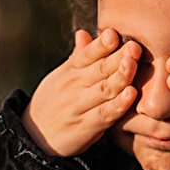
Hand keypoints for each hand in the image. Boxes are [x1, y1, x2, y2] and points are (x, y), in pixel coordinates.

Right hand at [23, 29, 140, 157]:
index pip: (86, 54)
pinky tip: (131, 94)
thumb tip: (84, 32)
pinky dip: (118, 104)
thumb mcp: (61, 77)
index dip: (101, 44)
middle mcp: (73, 86)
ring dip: (120, 76)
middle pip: (100, 69)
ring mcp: (79, 107)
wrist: (34, 137)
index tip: (114, 33)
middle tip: (135, 46)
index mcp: (69, 71)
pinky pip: (105, 114)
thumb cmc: (54, 101)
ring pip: (104, 89)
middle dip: (118, 56)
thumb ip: (78, 57)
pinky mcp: (86, 127)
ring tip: (133, 64)